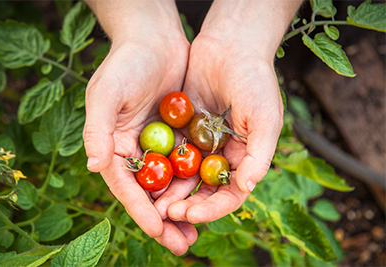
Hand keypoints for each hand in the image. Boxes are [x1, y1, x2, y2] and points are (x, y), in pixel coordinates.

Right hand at [83, 0, 196, 254]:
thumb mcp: (106, 93)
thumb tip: (93, 166)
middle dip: (166, 221)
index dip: (142, 210)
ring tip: (196, 235)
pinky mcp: (178, 135)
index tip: (159, 231)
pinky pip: (188, 164)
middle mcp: (135, 150)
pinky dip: (196, 183)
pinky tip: (209, 199)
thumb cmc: (126, 63)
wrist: (154, 39)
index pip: (127, 186)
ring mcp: (158, 144)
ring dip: (184, 209)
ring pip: (171, 184)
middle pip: (150, 193)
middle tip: (183, 245)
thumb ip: (97, 130)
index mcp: (114, 146)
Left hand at [155, 0, 301, 223]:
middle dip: (188, 205)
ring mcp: (202, 142)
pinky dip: (162, 165)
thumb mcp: (265, 117)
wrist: (230, 45)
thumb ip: (259, 155)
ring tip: (154, 203)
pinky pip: (171, 151)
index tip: (192, 214)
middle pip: (205, 190)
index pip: (230, 193)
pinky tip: (147, 174)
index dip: (213, 208)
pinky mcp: (184, 128)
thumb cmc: (255, 80)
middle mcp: (223, 155)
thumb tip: (247, 188)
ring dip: (171, 191)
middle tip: (168, 214)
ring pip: (185, 175)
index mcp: (245, 157)